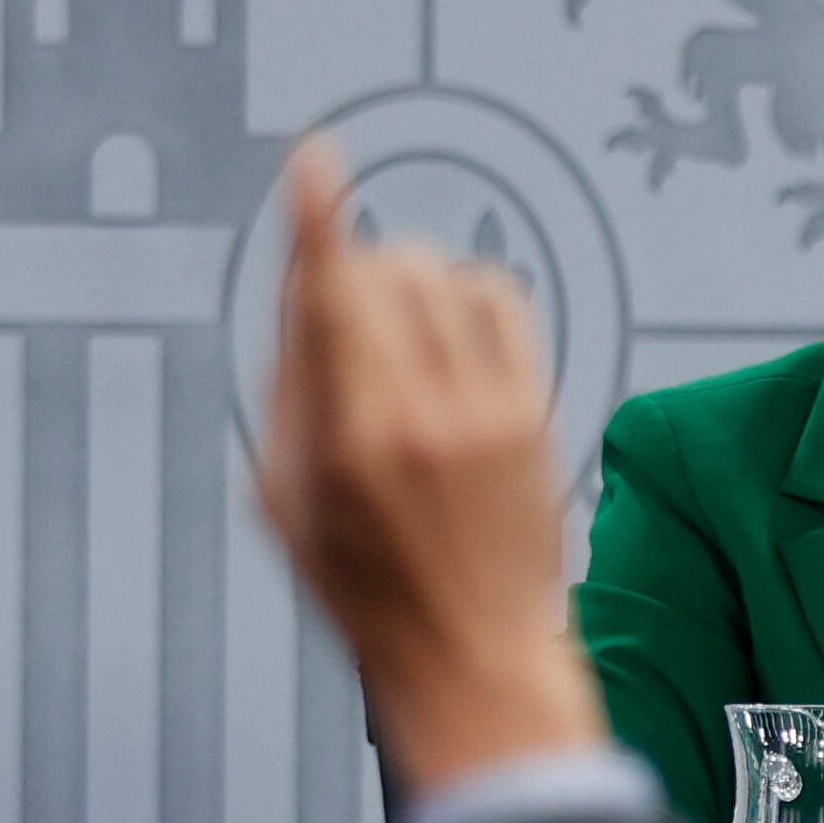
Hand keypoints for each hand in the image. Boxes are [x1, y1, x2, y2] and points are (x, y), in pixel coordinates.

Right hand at [259, 138, 602, 793]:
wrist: (476, 658)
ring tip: (400, 335)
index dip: (318, 221)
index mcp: (350, 441)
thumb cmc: (376, 598)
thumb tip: (303, 300)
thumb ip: (289, 395)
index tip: (314, 163)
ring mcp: (488, 412)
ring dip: (414, 281)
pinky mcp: (534, 414)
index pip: (333, 298)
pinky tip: (453, 334)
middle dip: (358, 271)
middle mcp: (424, 416)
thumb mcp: (292, 505)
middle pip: (388, 274)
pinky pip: (502, 305)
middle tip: (347, 316)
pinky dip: (470, 296)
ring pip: (447, 279)